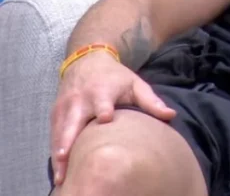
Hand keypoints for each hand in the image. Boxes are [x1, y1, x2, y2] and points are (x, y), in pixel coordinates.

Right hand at [49, 52, 175, 184]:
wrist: (87, 60)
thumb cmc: (116, 76)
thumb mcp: (135, 84)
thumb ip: (151, 102)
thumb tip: (171, 116)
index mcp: (102, 90)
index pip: (102, 101)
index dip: (103, 110)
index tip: (105, 119)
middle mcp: (81, 99)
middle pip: (73, 121)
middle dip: (69, 140)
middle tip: (66, 159)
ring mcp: (66, 107)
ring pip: (60, 132)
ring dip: (59, 152)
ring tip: (61, 174)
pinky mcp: (57, 113)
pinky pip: (54, 133)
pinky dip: (55, 149)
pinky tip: (58, 168)